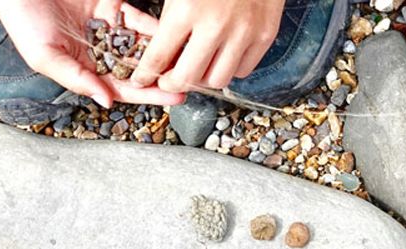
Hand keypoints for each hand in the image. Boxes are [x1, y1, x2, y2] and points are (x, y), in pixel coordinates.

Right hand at [0, 0, 185, 107]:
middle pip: (140, 70)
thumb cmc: (24, 21)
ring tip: (190, 61)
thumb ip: (77, 79)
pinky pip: (139, 19)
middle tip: (192, 81)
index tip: (175, 98)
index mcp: (85, 70)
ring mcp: (108, 29)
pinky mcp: (113, 6)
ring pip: (143, 45)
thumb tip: (107, 102)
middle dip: (165, 76)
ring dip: (166, 53)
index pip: (123, 88)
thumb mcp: (45, 56)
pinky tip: (174, 34)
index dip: (150, 95)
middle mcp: (99, 52)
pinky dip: (156, 27)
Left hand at [130, 0, 284, 92]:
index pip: (158, 57)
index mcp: (187, 9)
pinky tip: (222, 56)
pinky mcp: (265, 35)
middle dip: (172, 82)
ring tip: (198, 66)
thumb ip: (168, 19)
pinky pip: (243, 70)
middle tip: (168, 78)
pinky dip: (230, 69)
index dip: (145, 74)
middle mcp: (216, 25)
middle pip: (187, 78)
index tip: (141, 80)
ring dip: (203, 78)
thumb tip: (159, 53)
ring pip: (217, 80)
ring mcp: (243, 32)